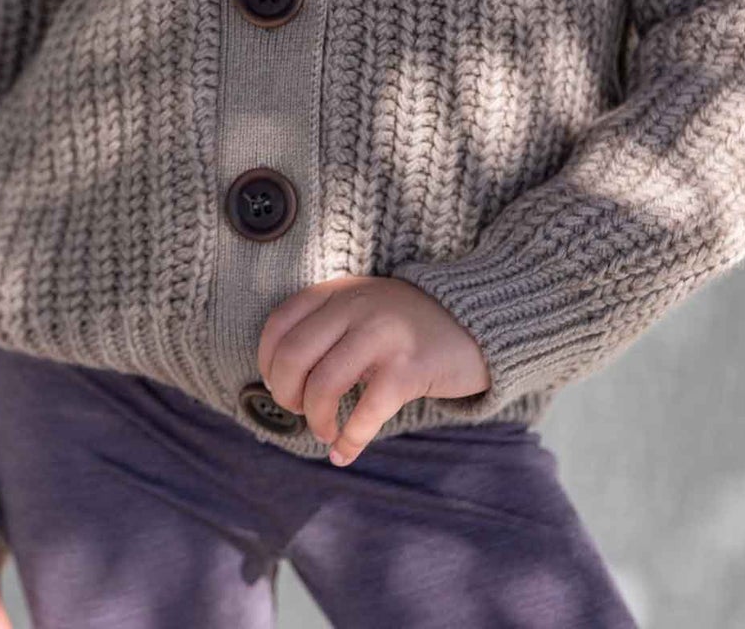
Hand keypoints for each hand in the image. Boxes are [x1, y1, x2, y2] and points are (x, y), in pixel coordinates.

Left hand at [256, 274, 489, 467]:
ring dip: (317, 421)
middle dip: (286, 396)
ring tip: (327, 432)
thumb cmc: (408, 326)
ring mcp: (383, 335)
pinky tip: (346, 452)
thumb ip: (327, 326)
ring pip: (322, 386)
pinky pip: (365, 413)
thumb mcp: (363, 307)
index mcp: (339, 291)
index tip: (279, 386)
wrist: (476, 319)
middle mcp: (356, 306)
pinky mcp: (409, 367)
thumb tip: (280, 378)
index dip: (268, 364)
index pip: (279, 326)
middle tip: (301, 412)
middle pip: (292, 357)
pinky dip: (349, 441)